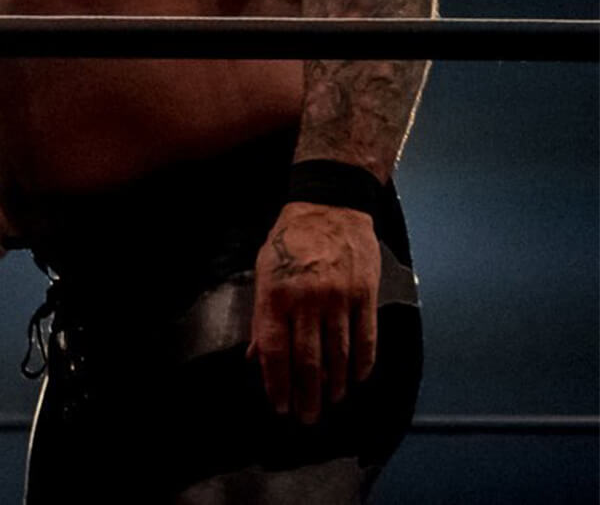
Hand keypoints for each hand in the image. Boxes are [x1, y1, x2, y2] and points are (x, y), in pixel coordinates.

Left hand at [248, 202, 379, 424]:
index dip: (277, 383)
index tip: (280, 406)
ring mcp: (339, 297)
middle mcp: (308, 298)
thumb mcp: (264, 269)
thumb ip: (262, 314)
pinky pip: (366, 338)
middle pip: (308, 360)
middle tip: (307, 418)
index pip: (276, 349)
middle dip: (307, 395)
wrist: (330, 204)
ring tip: (331, 401)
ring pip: (339, 354)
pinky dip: (362, 364)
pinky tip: (357, 380)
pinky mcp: (365, 293)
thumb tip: (257, 357)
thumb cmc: (290, 239)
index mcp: (277, 293)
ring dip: (335, 385)